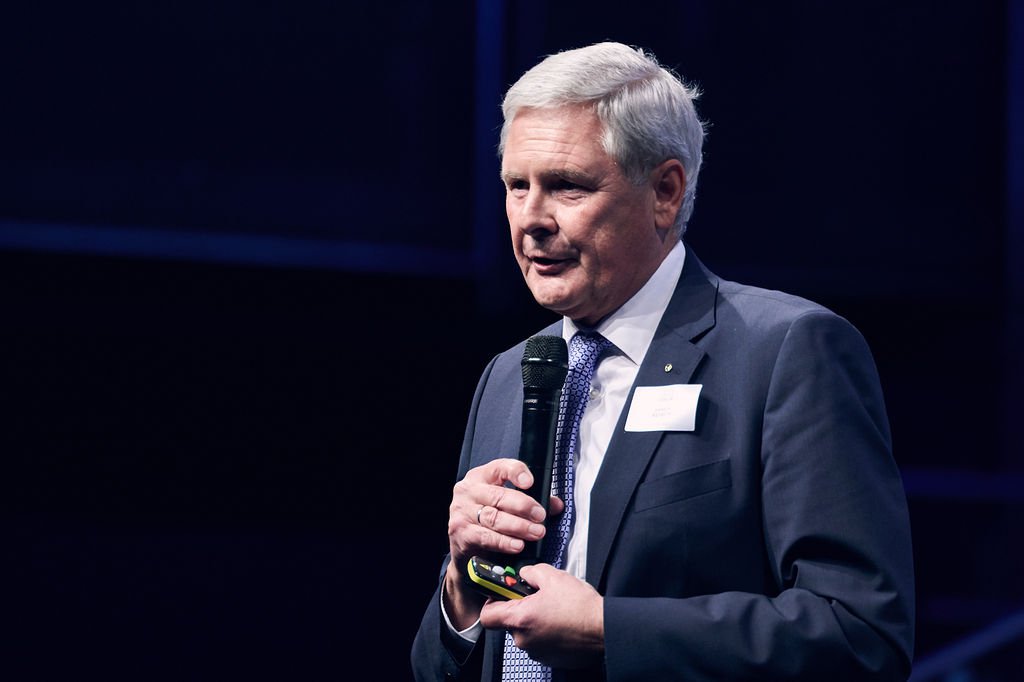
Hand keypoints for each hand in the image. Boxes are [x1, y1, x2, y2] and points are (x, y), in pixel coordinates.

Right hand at [443, 458, 563, 628]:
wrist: (463, 542)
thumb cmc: (487, 515)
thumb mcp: (505, 502)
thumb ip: (531, 500)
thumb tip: (556, 505)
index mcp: (481, 476)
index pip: (499, 467)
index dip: (516, 473)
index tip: (530, 482)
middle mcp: (468, 491)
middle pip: (498, 495)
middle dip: (523, 506)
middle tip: (540, 516)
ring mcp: (462, 512)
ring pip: (493, 518)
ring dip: (518, 526)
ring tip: (536, 532)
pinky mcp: (461, 532)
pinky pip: (486, 537)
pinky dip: (504, 542)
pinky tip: (518, 545)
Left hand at [480, 563, 603, 668]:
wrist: (604, 629)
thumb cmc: (580, 606)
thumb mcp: (553, 576)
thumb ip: (531, 572)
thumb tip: (524, 574)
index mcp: (520, 619)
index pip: (488, 615)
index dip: (492, 601)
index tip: (502, 593)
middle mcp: (524, 640)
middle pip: (510, 622)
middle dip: (521, 608)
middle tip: (538, 596)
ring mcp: (537, 652)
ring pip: (527, 631)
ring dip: (536, 620)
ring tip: (556, 609)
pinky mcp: (551, 658)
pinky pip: (541, 642)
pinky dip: (548, 632)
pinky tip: (563, 621)